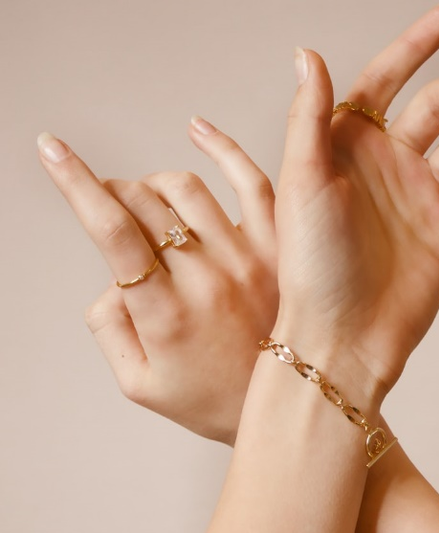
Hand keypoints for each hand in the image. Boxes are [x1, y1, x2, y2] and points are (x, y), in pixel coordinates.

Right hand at [37, 128, 277, 443]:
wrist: (292, 401)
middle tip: (110, 203)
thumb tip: (111, 279)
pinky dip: (222, 148)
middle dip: (112, 191)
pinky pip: (251, 181)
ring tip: (149, 200)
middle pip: (141, 202)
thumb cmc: (213, 402)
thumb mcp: (140, 383)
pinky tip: (198, 130)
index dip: (75, 182)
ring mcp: (246, 258)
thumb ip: (109, 328)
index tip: (51, 148)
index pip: (110, 231)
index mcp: (162, 313)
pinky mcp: (279, 248)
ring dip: (153, 183)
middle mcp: (203, 279)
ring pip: (185, 187)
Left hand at [274, 2, 438, 399]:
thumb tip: (309, 52)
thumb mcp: (302, 183)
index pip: (385, 80)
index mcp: (348, 147)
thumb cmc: (311, 267)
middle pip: (437, 108)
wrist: (341, 339)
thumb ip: (309, 117)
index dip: (415, 45)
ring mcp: (419, 200)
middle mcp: (387, 166)